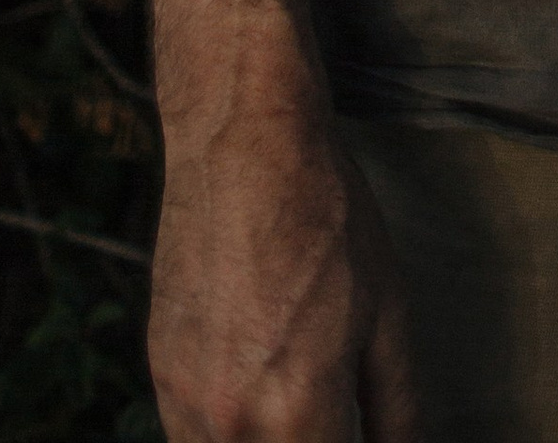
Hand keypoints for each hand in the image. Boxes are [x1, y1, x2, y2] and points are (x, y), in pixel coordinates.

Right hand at [148, 102, 421, 442]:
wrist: (246, 145)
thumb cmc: (327, 218)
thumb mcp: (388, 313)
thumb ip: (397, 408)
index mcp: (298, 410)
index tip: (358, 432)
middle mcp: (231, 421)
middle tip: (333, 418)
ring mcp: (185, 402)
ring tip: (297, 404)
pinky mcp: (160, 376)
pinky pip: (192, 439)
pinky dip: (229, 435)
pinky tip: (262, 395)